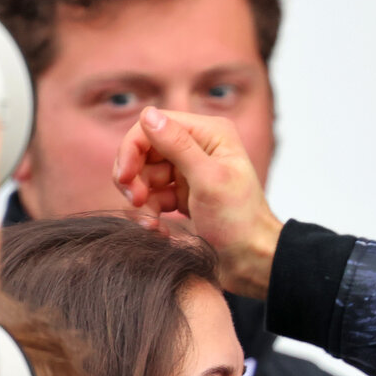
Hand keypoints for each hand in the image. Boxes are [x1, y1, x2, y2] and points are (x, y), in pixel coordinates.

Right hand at [112, 107, 281, 298]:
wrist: (251, 261)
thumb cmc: (240, 222)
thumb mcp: (208, 181)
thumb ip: (178, 146)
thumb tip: (148, 114)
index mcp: (210, 134)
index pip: (155, 124)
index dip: (133, 148)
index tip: (124, 177)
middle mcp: (198, 147)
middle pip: (144, 150)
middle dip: (133, 177)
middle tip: (135, 201)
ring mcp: (188, 172)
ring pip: (143, 175)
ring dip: (140, 199)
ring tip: (151, 223)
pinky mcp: (181, 195)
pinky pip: (150, 196)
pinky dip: (148, 212)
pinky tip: (157, 230)